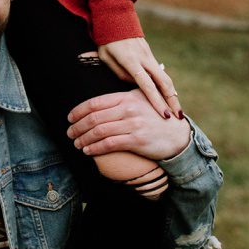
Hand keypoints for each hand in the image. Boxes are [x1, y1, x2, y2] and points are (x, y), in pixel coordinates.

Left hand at [66, 90, 189, 163]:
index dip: (78, 111)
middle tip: (69, 133)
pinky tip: (87, 150)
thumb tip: (97, 102)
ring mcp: (133, 124)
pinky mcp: (137, 140)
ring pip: (99, 131)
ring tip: (76, 143)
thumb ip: (122, 98)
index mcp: (126, 97)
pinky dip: (94, 148)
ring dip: (83, 138)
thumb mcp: (142, 100)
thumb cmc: (157, 117)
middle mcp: (129, 109)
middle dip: (77, 127)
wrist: (179, 135)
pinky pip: (109, 144)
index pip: (95, 103)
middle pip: (94, 118)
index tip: (70, 118)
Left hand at [95, 37, 180, 118]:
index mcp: (131, 60)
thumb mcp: (105, 56)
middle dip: (172, 100)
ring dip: (172, 94)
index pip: (147, 84)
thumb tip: (132, 84)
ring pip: (165, 77)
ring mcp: (150, 56)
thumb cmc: (106, 41)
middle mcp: (144, 58)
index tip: (164, 113)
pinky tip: (169, 97)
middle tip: (179, 116)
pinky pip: (161, 72)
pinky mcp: (151, 54)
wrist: (115, 18)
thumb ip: (118, 72)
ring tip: (177, 109)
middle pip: (163, 82)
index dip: (156, 100)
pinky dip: (167, 86)